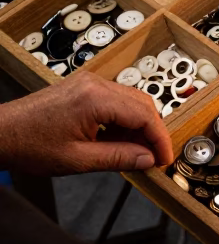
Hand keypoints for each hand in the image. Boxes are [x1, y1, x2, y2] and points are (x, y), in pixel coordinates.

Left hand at [0, 72, 172, 174]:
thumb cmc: (28, 144)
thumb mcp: (78, 160)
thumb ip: (119, 158)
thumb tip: (148, 159)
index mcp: (95, 99)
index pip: (144, 115)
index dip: (159, 139)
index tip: (164, 158)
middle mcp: (94, 85)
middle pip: (142, 104)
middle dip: (152, 132)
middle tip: (153, 157)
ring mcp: (88, 84)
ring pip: (131, 101)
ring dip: (138, 126)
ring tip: (134, 152)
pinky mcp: (82, 88)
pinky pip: (115, 100)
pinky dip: (122, 120)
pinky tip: (117, 140)